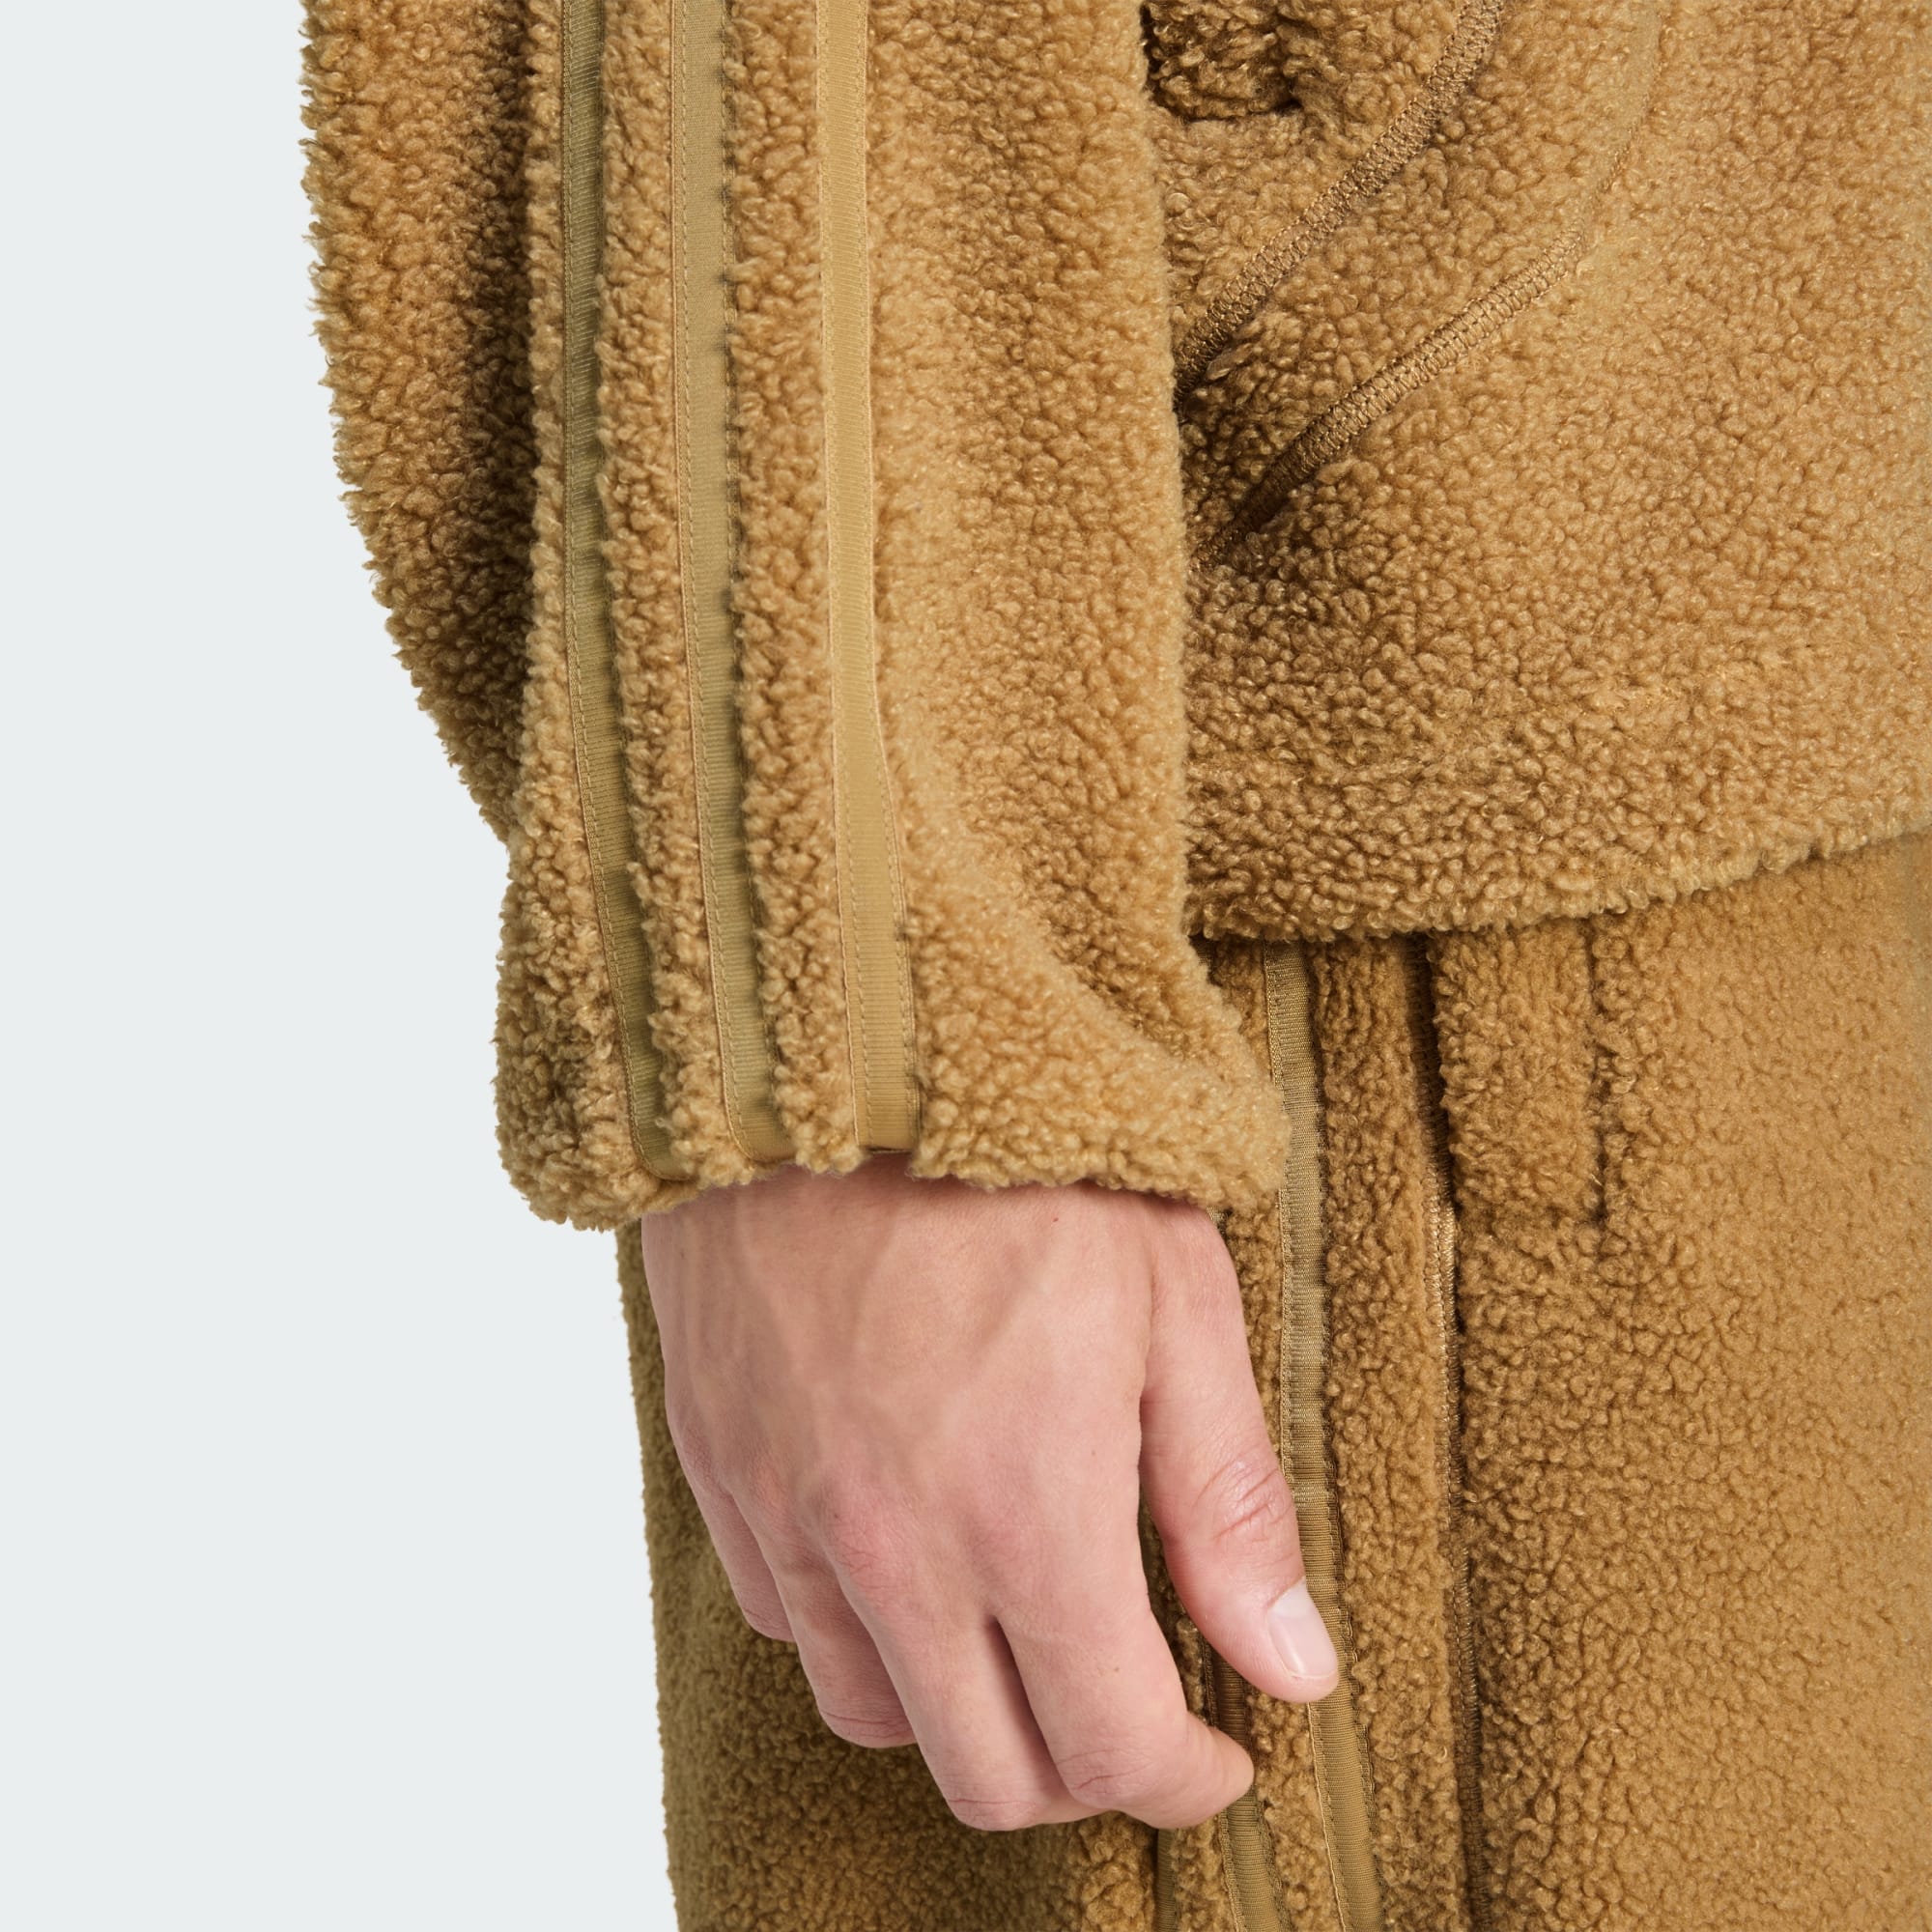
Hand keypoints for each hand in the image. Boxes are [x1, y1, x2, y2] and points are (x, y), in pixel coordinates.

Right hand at [637, 1153, 1338, 1831]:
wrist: (831, 1046)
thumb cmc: (1019, 1155)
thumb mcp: (1174, 1300)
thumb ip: (1228, 1505)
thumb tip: (1293, 1668)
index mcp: (1025, 1513)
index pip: (1109, 1750)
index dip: (1184, 1777)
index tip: (1217, 1748)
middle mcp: (890, 1549)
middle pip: (987, 1775)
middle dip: (1081, 1769)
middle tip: (1129, 1699)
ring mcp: (786, 1515)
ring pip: (875, 1715)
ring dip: (963, 1705)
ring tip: (1016, 1621)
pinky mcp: (720, 1468)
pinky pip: (783, 1620)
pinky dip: (857, 1628)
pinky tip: (907, 1549)